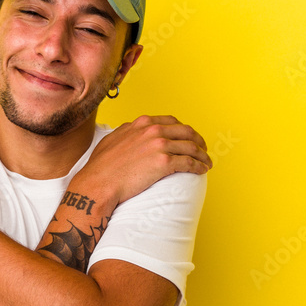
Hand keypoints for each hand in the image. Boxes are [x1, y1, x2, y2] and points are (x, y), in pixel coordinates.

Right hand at [73, 115, 211, 206]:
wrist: (98, 183)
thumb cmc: (101, 167)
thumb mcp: (112, 139)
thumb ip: (126, 132)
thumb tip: (130, 129)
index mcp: (142, 123)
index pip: (171, 121)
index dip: (183, 130)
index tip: (188, 137)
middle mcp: (153, 130)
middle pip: (186, 132)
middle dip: (198, 141)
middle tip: (203, 149)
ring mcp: (159, 145)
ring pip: (191, 147)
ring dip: (202, 155)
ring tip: (206, 162)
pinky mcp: (164, 163)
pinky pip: (189, 162)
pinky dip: (199, 166)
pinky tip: (202, 170)